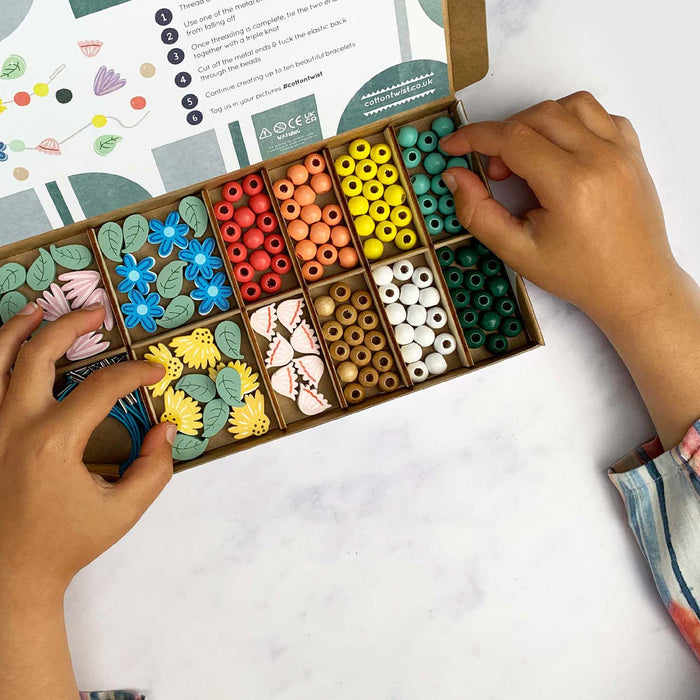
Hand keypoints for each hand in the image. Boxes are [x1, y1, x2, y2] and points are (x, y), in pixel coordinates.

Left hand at [0, 303, 174, 604]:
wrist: (7, 575)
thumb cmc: (66, 544)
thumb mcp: (123, 511)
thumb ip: (154, 469)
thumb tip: (165, 429)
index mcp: (53, 442)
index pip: (102, 387)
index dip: (134, 373)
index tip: (154, 372)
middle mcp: (13, 425)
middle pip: (39, 353)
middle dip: (72, 325)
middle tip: (97, 314)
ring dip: (19, 328)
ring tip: (39, 309)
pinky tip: (7, 349)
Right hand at [440, 91, 680, 324]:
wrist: (634, 285)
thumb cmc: (579, 274)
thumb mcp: (517, 251)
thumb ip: (477, 213)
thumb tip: (455, 176)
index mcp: (571, 185)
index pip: (512, 139)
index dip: (474, 137)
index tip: (453, 147)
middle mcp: (600, 158)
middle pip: (537, 115)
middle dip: (503, 136)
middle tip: (496, 173)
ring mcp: (622, 151)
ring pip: (570, 105)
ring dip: (537, 122)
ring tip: (528, 159)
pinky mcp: (632, 151)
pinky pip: (598, 115)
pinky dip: (571, 123)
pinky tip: (560, 153)